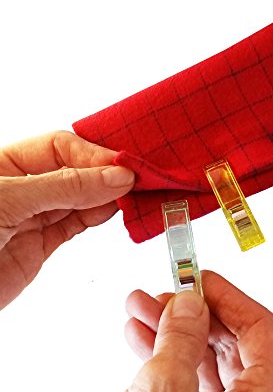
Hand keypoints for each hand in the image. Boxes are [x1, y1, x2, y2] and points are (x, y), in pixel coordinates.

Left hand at [0, 131, 133, 308]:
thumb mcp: (9, 201)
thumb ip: (66, 187)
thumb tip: (116, 176)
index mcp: (7, 163)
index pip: (62, 148)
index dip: (95, 154)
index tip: (124, 166)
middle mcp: (25, 186)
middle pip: (77, 171)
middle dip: (108, 173)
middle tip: (141, 179)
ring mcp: (36, 215)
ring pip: (83, 198)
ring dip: (111, 196)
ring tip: (137, 195)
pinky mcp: (44, 243)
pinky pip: (79, 224)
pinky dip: (102, 217)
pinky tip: (118, 211)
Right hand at [92, 271, 272, 391]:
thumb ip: (181, 340)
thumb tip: (189, 303)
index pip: (261, 331)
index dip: (228, 298)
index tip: (200, 278)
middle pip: (232, 342)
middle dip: (194, 314)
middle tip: (166, 293)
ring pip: (207, 359)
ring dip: (174, 331)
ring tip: (143, 308)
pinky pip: (190, 380)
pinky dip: (166, 356)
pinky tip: (143, 336)